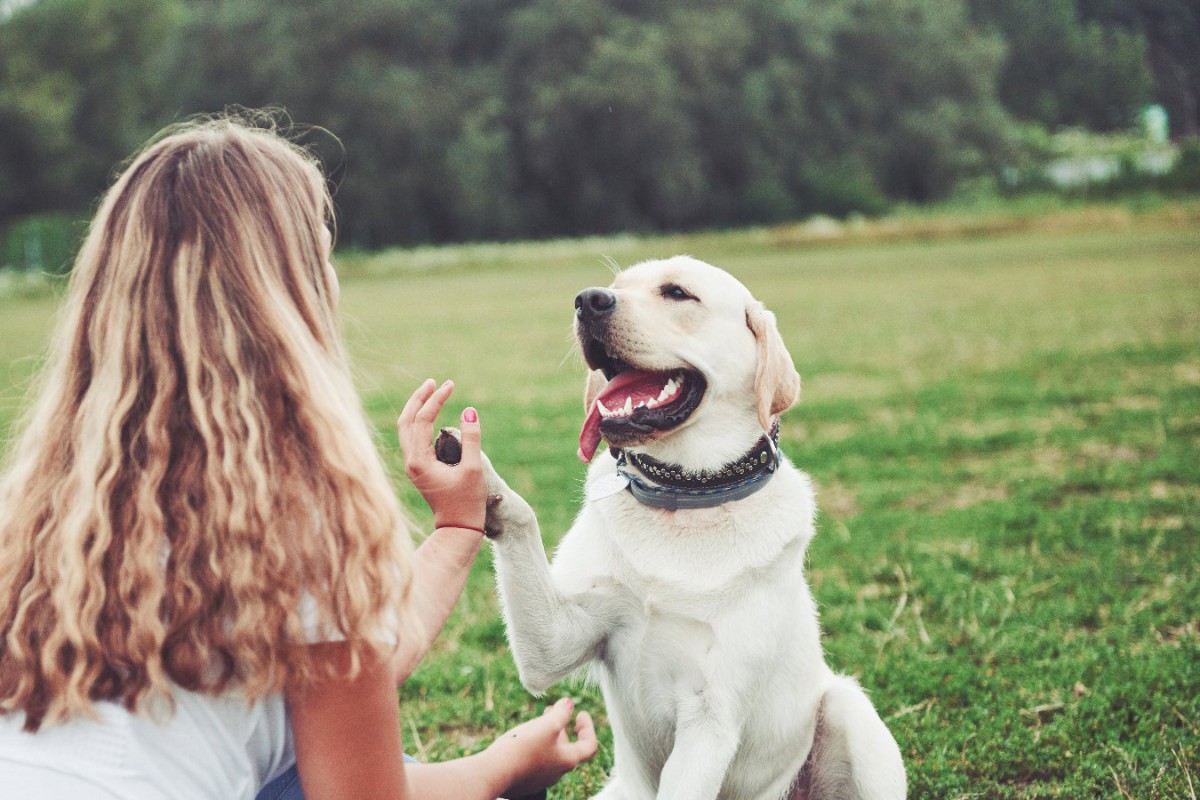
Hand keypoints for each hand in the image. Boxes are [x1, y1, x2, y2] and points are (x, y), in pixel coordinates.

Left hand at [397, 379, 485, 529]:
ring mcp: (412, 466)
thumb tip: (469, 410)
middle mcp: (410, 461)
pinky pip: (412, 438)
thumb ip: (471, 438)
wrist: (458, 529)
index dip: (436, 400)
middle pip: (405, 420)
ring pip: (406, 429)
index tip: (451, 386)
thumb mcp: (473, 468)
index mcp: (419, 461)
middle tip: (433, 382)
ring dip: (416, 409)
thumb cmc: (467, 502)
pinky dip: (419, 422)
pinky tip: (431, 416)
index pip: (422, 420)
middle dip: (418, 399)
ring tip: (431, 392)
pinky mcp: (418, 469)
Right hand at [489, 698, 598, 797]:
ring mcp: (540, 779)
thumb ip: (562, 713)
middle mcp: (556, 773)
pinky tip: (522, 736)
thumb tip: (569, 704)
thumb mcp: (547, 725)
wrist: (494, 772)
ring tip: (537, 720)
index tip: (581, 713)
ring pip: (550, 754)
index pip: (589, 747)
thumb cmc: (524, 747)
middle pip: (568, 749)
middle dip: (563, 727)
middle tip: (555, 711)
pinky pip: (534, 761)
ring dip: (548, 735)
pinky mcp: (524, 781)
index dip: (588, 728)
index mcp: (567, 760)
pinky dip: (534, 746)